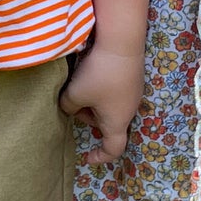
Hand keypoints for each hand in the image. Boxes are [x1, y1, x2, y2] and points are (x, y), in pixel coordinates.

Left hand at [60, 44, 144, 163]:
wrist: (122, 42)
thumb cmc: (99, 74)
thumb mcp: (75, 93)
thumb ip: (67, 106)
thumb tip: (68, 107)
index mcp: (117, 122)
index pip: (113, 149)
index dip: (100, 157)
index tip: (87, 157)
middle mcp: (129, 110)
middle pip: (106, 124)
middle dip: (88, 117)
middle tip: (74, 101)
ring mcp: (133, 93)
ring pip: (109, 107)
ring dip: (93, 101)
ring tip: (81, 84)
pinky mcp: (132, 77)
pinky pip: (114, 93)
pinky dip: (102, 89)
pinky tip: (93, 72)